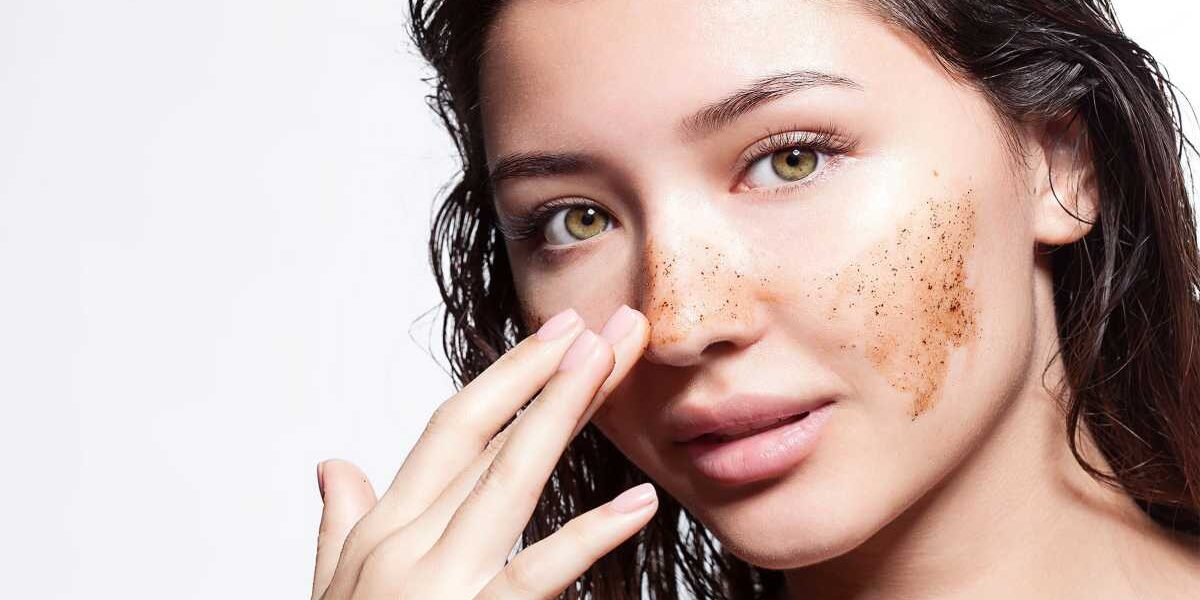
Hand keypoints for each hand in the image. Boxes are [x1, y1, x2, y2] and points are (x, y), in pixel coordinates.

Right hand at [310, 305, 654, 598]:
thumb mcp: (332, 592)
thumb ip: (338, 526)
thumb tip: (334, 464)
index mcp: (383, 529)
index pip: (452, 432)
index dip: (507, 378)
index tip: (558, 337)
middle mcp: (407, 545)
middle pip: (489, 439)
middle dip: (550, 376)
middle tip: (609, 324)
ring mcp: (438, 585)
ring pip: (509, 483)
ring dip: (562, 416)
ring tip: (611, 363)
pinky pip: (535, 577)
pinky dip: (589, 537)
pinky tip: (640, 503)